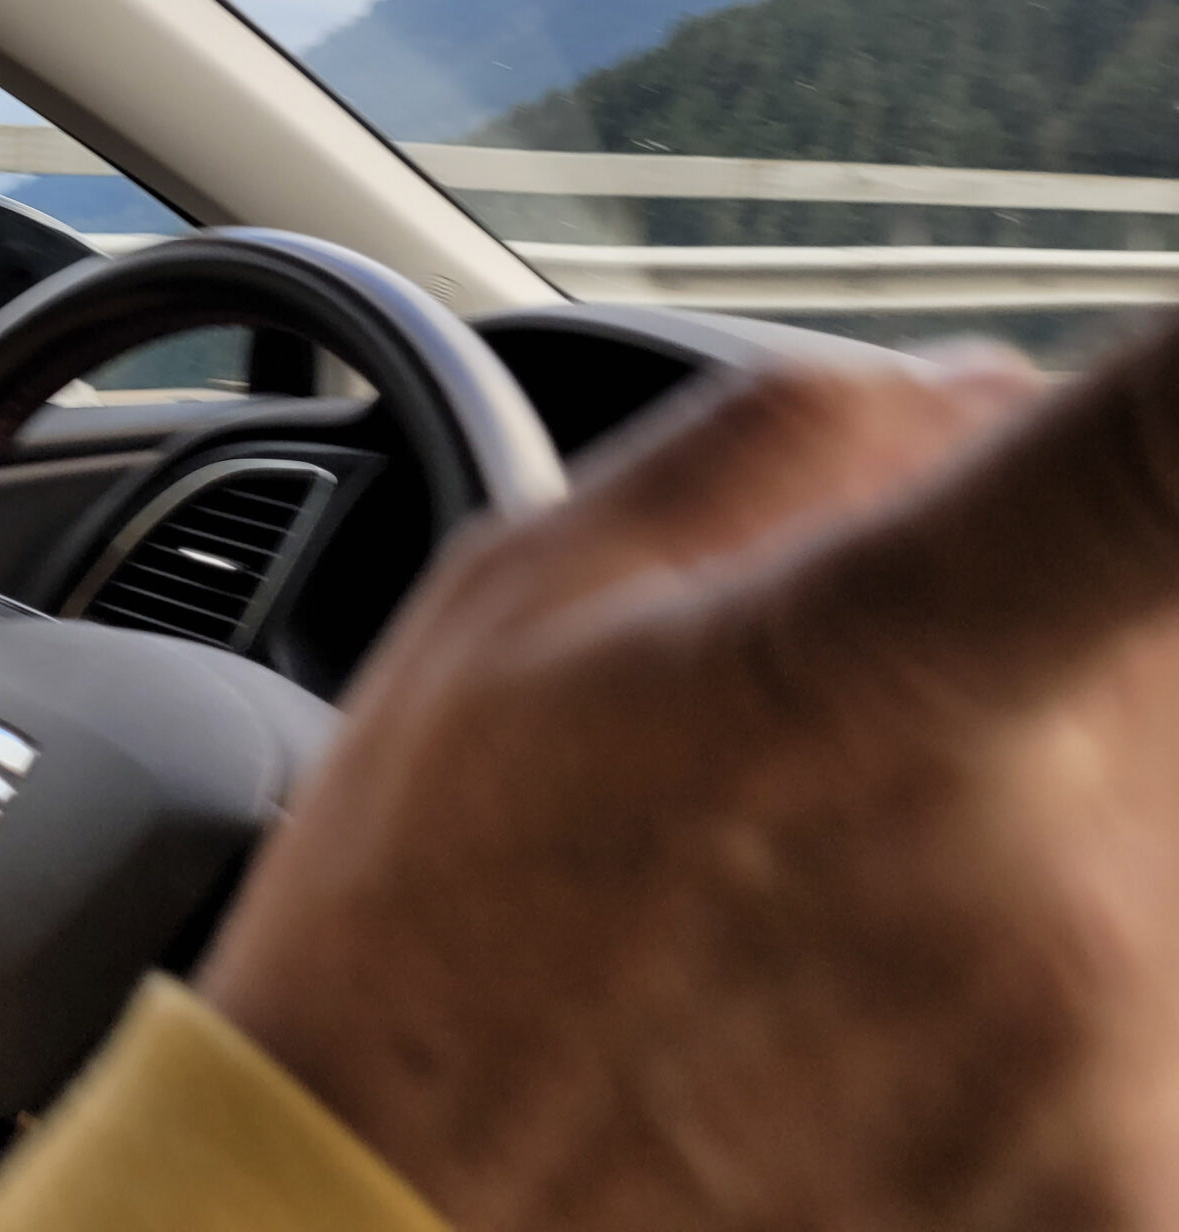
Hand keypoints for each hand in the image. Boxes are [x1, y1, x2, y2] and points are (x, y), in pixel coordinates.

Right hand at [199, 329, 1178, 1229]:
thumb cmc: (433, 922)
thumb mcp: (525, 599)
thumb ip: (806, 434)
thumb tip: (1025, 388)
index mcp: (866, 664)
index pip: (1167, 455)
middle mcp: (1051, 875)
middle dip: (1089, 625)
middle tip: (869, 739)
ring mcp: (1128, 1076)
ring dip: (1080, 819)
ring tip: (849, 918)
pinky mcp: (1146, 1215)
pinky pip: (1170, 999)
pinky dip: (1079, 982)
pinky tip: (886, 1038)